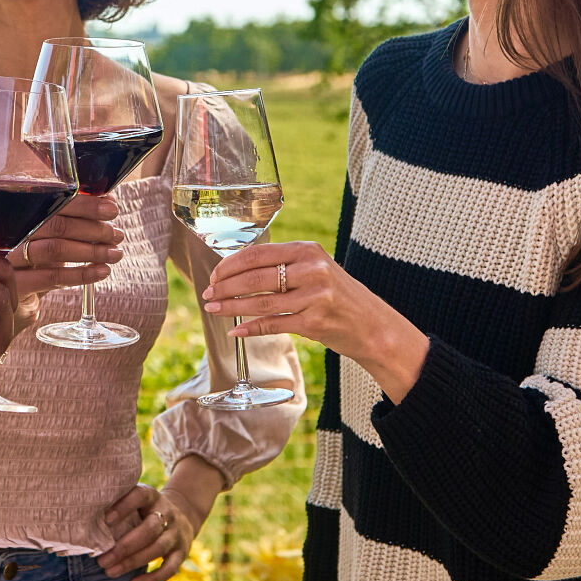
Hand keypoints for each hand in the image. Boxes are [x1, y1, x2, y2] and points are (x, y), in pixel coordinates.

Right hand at [11, 192, 122, 301]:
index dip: (86, 204)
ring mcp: (10, 257)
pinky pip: (52, 277)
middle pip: (56, 225)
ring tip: (115, 254)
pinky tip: (101, 271)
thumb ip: (75, 217)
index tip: (112, 209)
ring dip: (91, 251)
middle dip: (93, 228)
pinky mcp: (16, 283)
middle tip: (116, 235)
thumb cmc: (35, 258)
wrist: (11, 294)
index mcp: (20, 213)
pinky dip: (81, 274)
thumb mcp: (50, 236)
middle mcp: (12, 231)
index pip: (54, 202)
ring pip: (55, 249)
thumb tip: (108, 201)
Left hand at [97, 456, 220, 580]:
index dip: (124, 506)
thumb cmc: (146, 510)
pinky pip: (170, 568)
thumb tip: (85, 518)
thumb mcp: (136, 500)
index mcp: (152, 497)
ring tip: (110, 572)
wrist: (184, 514)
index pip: (140, 496)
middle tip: (102, 561)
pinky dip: (152, 579)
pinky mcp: (182, 552)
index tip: (105, 520)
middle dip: (124, 547)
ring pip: (157, 549)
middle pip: (149, 529)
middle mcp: (167, 513)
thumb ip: (118, 505)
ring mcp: (176, 534)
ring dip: (132, 562)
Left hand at [202, 240, 428, 401]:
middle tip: (207, 294)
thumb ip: (283, 266)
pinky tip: (235, 330)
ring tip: (213, 310)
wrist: (373, 325)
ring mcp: (315, 296)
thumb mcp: (315, 269)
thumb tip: (237, 271)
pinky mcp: (315, 322)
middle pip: (256, 277)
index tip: (214, 275)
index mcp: (308, 250)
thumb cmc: (338, 295)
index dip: (231, 265)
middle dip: (225, 286)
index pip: (259, 253)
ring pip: (262, 302)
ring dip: (232, 306)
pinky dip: (251, 327)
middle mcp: (312, 269)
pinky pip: (274, 323)